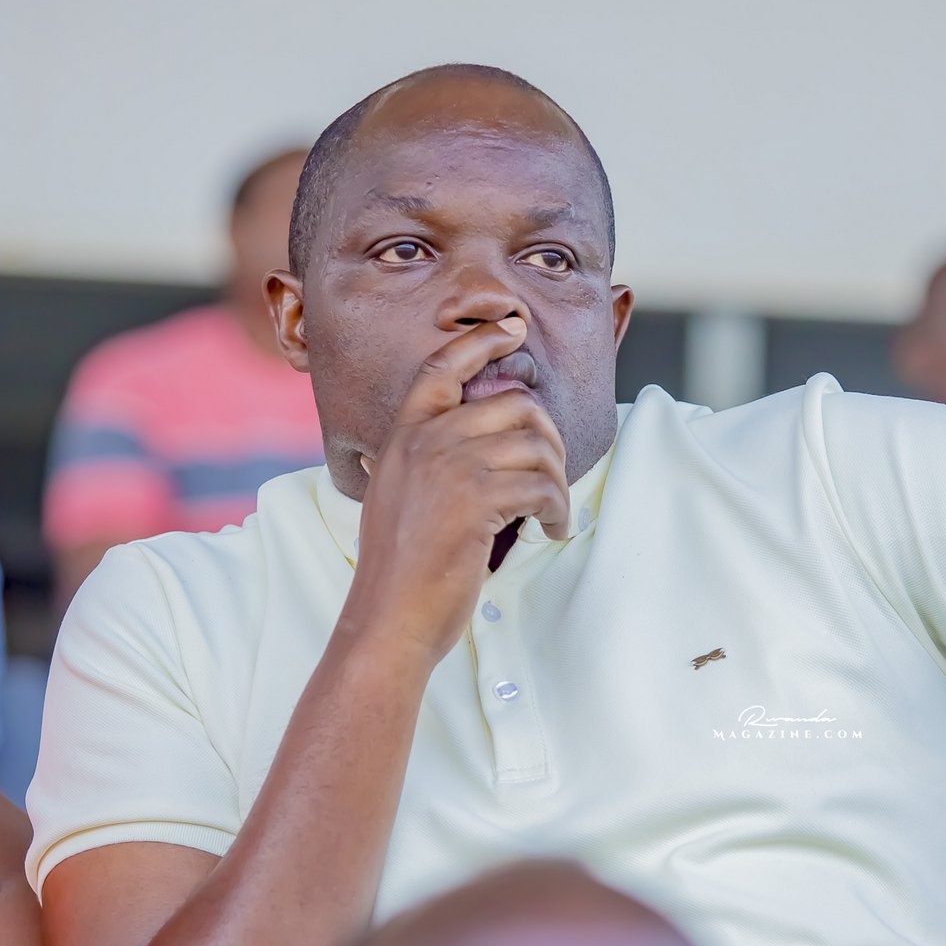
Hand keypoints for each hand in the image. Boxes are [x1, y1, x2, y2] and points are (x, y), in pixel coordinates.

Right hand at [345, 317, 569, 663]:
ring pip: (536, 445)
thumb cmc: (399, 570)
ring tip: (552, 513)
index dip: (481, 340)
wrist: (387, 617)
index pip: (443, 366)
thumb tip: (484, 442)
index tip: (513, 327)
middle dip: (548, 439)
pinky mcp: (476, 498)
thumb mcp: (399, 496)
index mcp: (403, 435)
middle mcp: (425, 440)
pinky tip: (552, 530)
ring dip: (558, 481)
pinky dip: (558, 510)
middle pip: (514, 404)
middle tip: (553, 476)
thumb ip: (428, 461)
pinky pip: (542, 486)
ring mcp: (450, 466)